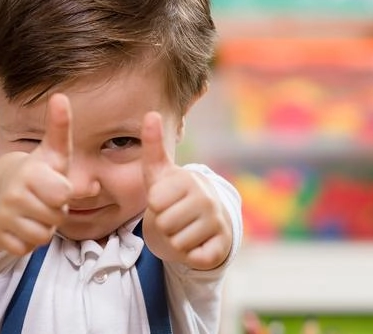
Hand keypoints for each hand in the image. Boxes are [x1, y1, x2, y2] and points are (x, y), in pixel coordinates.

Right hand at [0, 93, 73, 255]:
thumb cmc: (36, 171)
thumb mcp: (53, 151)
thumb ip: (60, 127)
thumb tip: (60, 96)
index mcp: (30, 173)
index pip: (64, 194)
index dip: (65, 193)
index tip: (54, 183)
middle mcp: (13, 195)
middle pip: (56, 218)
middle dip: (56, 211)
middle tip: (45, 199)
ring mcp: (3, 216)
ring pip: (43, 236)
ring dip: (44, 226)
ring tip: (36, 210)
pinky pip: (26, 248)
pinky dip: (28, 240)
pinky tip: (23, 224)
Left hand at [141, 111, 232, 269]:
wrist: (206, 220)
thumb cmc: (175, 195)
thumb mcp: (160, 173)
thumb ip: (153, 145)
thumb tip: (151, 113)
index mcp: (189, 179)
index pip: (155, 202)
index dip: (155, 205)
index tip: (166, 200)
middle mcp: (207, 199)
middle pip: (164, 224)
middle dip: (164, 225)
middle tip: (174, 218)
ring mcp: (217, 223)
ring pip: (177, 243)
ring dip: (176, 241)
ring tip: (184, 230)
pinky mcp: (222, 246)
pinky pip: (194, 258)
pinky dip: (191, 255)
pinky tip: (197, 243)